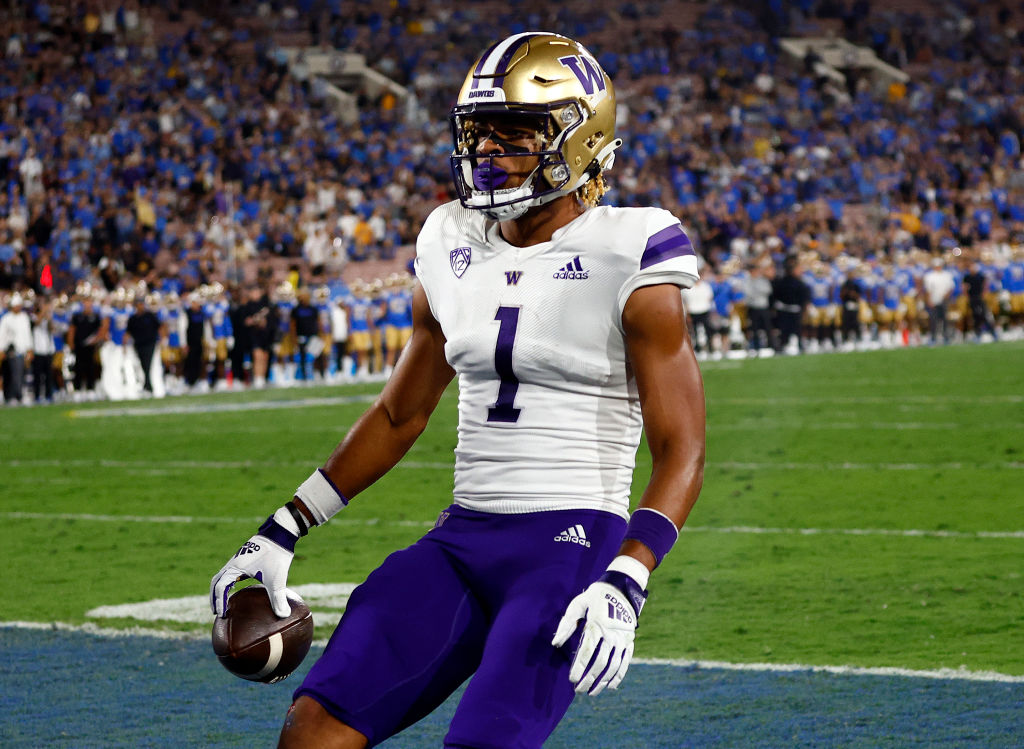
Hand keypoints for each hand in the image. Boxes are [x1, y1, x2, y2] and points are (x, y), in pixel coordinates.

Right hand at [210, 515, 296, 617]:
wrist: (280, 532)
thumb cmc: (277, 554)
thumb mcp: (277, 578)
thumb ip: (278, 597)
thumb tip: (283, 615)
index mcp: (235, 567)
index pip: (220, 587)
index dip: (219, 602)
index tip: (222, 615)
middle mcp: (233, 563)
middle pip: (216, 582)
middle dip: (214, 597)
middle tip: (217, 612)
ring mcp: (238, 559)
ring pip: (222, 576)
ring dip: (220, 590)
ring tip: (224, 604)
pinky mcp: (245, 557)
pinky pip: (231, 572)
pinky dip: (229, 583)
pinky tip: (238, 590)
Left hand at [551, 572, 645, 695]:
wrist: (622, 587)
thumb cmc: (595, 595)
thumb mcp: (578, 604)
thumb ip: (566, 623)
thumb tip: (555, 643)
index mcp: (597, 624)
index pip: (587, 652)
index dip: (579, 668)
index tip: (572, 679)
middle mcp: (611, 634)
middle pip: (599, 663)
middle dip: (588, 679)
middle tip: (578, 690)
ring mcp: (622, 639)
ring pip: (613, 666)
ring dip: (602, 681)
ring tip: (592, 692)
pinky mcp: (630, 641)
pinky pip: (625, 662)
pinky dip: (619, 676)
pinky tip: (610, 686)